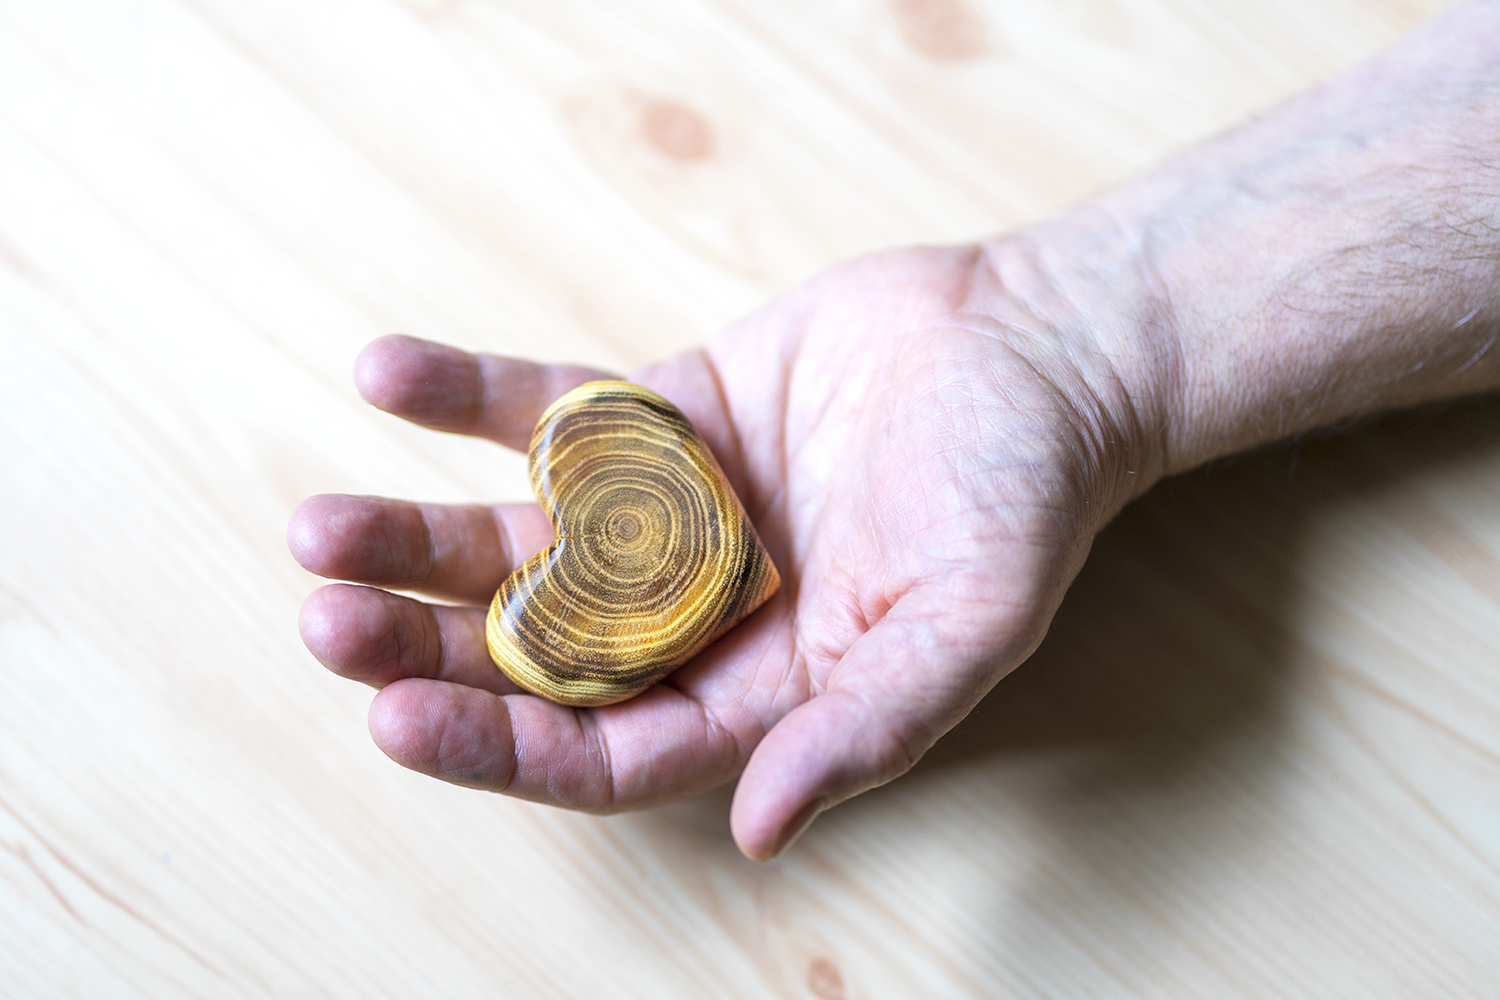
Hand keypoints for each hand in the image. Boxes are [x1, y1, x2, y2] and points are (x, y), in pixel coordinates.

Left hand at [288, 243, 1158, 858]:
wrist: (1038, 351)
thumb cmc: (1024, 498)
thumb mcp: (966, 626)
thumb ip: (867, 729)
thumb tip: (763, 835)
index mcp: (758, 689)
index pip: (606, 746)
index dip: (502, 744)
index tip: (398, 720)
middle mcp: (696, 612)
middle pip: (536, 648)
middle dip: (428, 644)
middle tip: (328, 620)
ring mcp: (668, 510)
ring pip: (519, 535)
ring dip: (416, 533)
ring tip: (321, 526)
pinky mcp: (660, 413)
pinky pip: (548, 407)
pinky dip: (468, 393)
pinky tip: (388, 375)